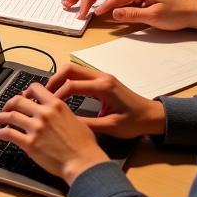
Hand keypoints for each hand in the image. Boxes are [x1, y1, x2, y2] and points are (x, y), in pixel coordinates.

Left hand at [0, 82, 108, 184]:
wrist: (84, 163)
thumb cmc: (85, 146)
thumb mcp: (76, 120)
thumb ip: (62, 113)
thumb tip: (55, 112)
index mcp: (56, 105)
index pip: (35, 88)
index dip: (26, 91)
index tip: (22, 95)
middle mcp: (44, 113)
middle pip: (18, 101)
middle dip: (9, 103)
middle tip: (6, 108)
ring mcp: (35, 128)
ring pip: (10, 116)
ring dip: (0, 117)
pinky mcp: (29, 143)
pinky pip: (9, 134)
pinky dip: (0, 133)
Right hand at [46, 63, 165, 138]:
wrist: (153, 116)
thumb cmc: (135, 122)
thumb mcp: (111, 127)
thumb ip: (88, 124)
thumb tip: (66, 124)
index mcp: (104, 87)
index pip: (73, 85)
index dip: (57, 95)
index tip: (47, 106)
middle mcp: (101, 77)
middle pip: (70, 69)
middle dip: (53, 80)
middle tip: (42, 94)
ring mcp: (102, 76)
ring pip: (74, 69)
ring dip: (60, 78)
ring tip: (49, 93)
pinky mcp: (102, 79)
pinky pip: (80, 74)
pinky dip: (68, 80)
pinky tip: (63, 93)